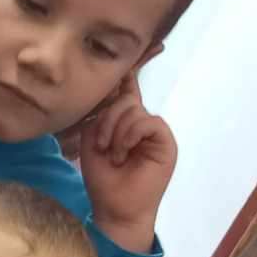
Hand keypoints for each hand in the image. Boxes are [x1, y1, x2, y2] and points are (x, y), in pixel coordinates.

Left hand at [79, 80, 176, 255]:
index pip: (127, 88)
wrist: (115, 208)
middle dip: (106, 120)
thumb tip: (110, 92)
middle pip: (124, 98)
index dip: (126, 71)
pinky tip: (123, 152)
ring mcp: (154, 131)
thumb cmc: (102, 179)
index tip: (138, 47)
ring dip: (115, 132)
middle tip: (101, 145)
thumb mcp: (91, 141)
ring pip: (133, 109)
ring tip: (113, 155)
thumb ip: (99, 115)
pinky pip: (148, 121)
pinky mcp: (165, 141)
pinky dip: (130, 135)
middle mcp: (140, 122)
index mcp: (123, 120)